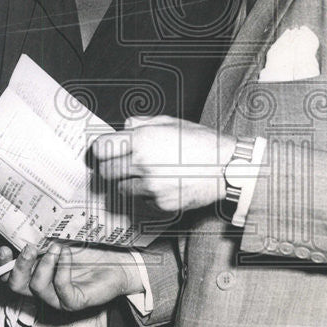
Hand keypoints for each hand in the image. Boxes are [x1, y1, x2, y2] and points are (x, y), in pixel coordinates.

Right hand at [1, 241, 143, 311]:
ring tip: (56, 247)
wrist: (119, 262)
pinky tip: (67, 254)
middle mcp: (44, 290)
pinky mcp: (75, 302)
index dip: (3, 265)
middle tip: (29, 248)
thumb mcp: (63, 242)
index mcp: (37, 275)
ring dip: (44, 265)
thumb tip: (25, 227)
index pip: (10, 276)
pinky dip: (62, 269)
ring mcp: (58, 299)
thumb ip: (44, 241)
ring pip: (37, 288)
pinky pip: (61, 289)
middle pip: (17, 286)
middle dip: (19, 266)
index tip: (5, 248)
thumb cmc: (91, 251)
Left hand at [91, 115, 236, 212]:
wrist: (226, 167)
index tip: (102, 153)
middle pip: (106, 172)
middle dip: (111, 168)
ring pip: (122, 189)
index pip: (101, 149)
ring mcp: (151, 187)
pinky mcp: (160, 204)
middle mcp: (143, 164)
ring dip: (129, 182)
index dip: (99, 151)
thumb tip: (124, 128)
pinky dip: (148, 195)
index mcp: (142, 140)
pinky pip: (142, 201)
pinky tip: (165, 184)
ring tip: (150, 174)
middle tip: (122, 165)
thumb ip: (142, 124)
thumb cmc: (202, 143)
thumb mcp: (171, 122)